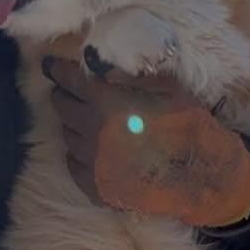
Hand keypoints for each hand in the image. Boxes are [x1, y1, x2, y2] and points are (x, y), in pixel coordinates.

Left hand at [44, 56, 249, 228]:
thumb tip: (98, 61)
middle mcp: (92, 132)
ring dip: (74, 124)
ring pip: (68, 135)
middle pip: (62, 106)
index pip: (69, 80)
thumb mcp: (167, 87)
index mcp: (107, 103)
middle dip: (64, 94)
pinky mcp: (97, 188)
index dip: (56, 69)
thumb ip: (130, 73)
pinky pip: (74, 164)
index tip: (48, 65)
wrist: (201, 175)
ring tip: (90, 121)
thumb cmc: (187, 124)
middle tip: (73, 92)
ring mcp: (93, 163)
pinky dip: (78, 153)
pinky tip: (93, 148)